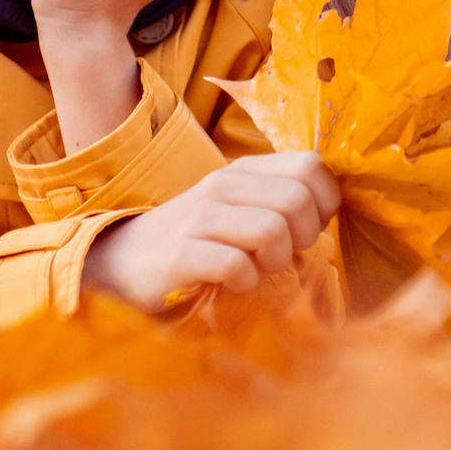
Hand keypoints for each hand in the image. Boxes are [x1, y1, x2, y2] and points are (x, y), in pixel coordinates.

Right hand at [81, 152, 341, 307]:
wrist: (121, 262)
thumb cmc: (193, 241)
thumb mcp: (236, 210)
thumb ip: (277, 203)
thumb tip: (329, 216)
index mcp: (243, 171)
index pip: (312, 165)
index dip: (325, 202)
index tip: (309, 229)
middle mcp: (222, 186)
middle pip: (297, 198)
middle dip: (305, 235)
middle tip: (286, 255)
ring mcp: (200, 218)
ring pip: (272, 230)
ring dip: (276, 261)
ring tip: (259, 269)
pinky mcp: (181, 254)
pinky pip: (236, 265)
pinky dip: (245, 282)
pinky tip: (234, 284)